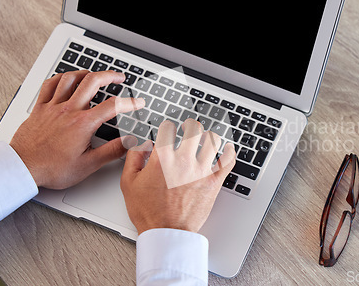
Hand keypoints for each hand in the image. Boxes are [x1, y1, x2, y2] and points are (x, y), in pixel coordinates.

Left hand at [10, 70, 144, 188]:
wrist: (23, 168)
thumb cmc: (52, 168)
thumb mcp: (89, 164)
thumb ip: (112, 151)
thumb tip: (129, 142)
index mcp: (83, 124)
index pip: (113, 106)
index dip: (130, 102)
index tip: (138, 102)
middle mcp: (69, 110)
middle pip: (93, 82)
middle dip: (110, 75)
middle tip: (119, 77)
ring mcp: (53, 107)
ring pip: (70, 79)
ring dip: (86, 73)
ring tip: (95, 75)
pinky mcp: (40, 108)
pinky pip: (49, 85)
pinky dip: (60, 78)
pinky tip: (66, 79)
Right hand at [121, 119, 235, 233]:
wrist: (166, 233)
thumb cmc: (148, 212)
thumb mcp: (128, 183)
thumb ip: (133, 158)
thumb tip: (142, 144)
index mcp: (162, 158)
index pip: (168, 128)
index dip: (167, 127)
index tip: (168, 130)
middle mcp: (183, 160)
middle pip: (193, 129)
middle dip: (190, 125)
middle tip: (189, 127)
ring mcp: (201, 170)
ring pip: (212, 141)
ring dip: (208, 136)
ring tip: (206, 138)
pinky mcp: (214, 181)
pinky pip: (228, 161)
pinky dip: (229, 152)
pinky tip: (227, 148)